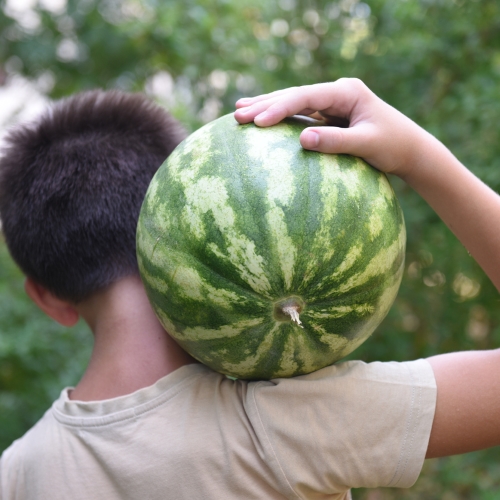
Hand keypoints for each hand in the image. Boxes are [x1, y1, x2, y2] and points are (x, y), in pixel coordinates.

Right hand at [235, 78, 427, 177]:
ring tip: (239, 110)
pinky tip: (263, 120)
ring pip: (294, 102)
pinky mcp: (329, 117)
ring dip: (267, 107)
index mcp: (346, 92)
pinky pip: (300, 116)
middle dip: (265, 104)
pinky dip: (281, 118)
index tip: (258, 121)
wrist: (411, 150)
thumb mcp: (367, 144)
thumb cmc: (394, 146)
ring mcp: (332, 103)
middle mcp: (337, 93)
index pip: (306, 96)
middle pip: (294, 95)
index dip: (280, 107)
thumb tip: (302, 140)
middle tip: (236, 115)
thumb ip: (336, 142)